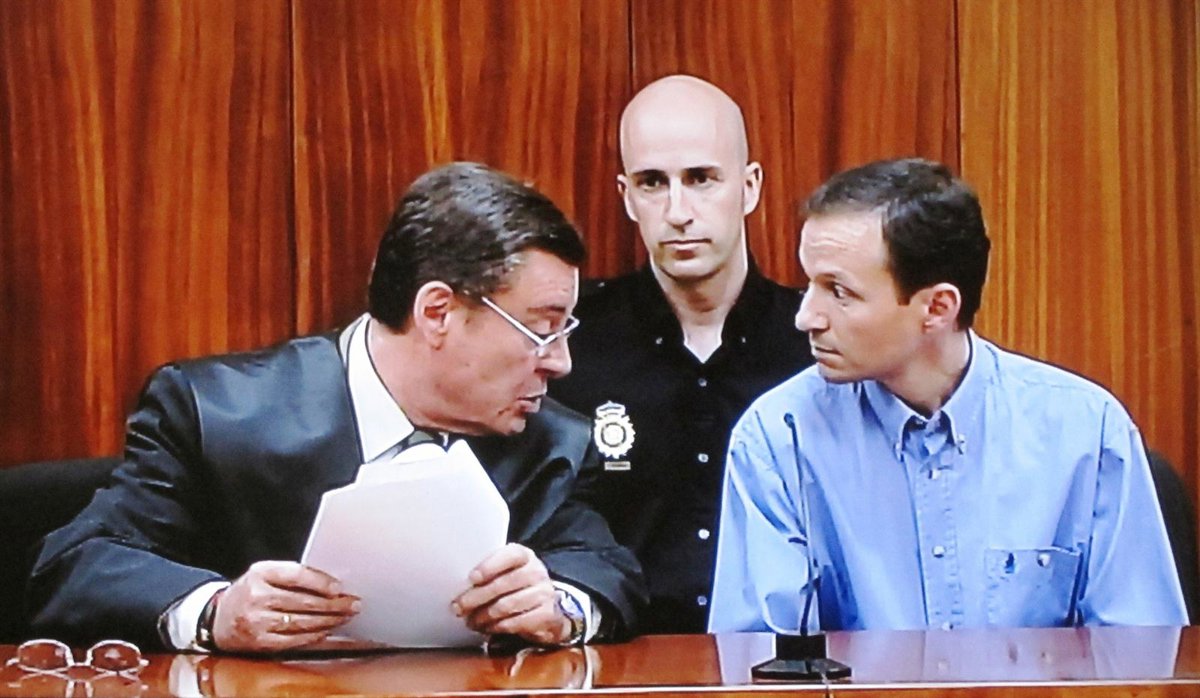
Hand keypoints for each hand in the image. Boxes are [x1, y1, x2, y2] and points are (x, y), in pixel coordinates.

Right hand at [212, 560, 359, 652]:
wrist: (217, 618)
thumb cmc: (249, 592)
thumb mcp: (264, 573)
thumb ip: (291, 575)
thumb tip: (329, 583)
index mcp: (260, 573)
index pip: (296, 575)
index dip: (321, 581)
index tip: (340, 587)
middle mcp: (257, 597)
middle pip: (303, 601)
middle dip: (334, 604)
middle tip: (353, 604)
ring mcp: (258, 621)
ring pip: (302, 622)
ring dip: (329, 620)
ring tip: (345, 616)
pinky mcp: (260, 642)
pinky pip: (294, 639)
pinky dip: (314, 635)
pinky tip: (327, 630)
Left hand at [451, 544, 571, 644]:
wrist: (549, 608)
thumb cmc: (518, 588)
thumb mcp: (507, 574)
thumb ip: (489, 574)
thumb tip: (459, 587)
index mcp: (525, 556)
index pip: (511, 555)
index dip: (490, 566)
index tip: (472, 578)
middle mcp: (537, 572)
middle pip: (504, 584)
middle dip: (476, 597)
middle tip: (458, 607)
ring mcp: (544, 593)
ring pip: (507, 605)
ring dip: (484, 616)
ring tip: (470, 621)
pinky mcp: (546, 615)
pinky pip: (517, 622)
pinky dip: (498, 627)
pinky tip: (487, 628)